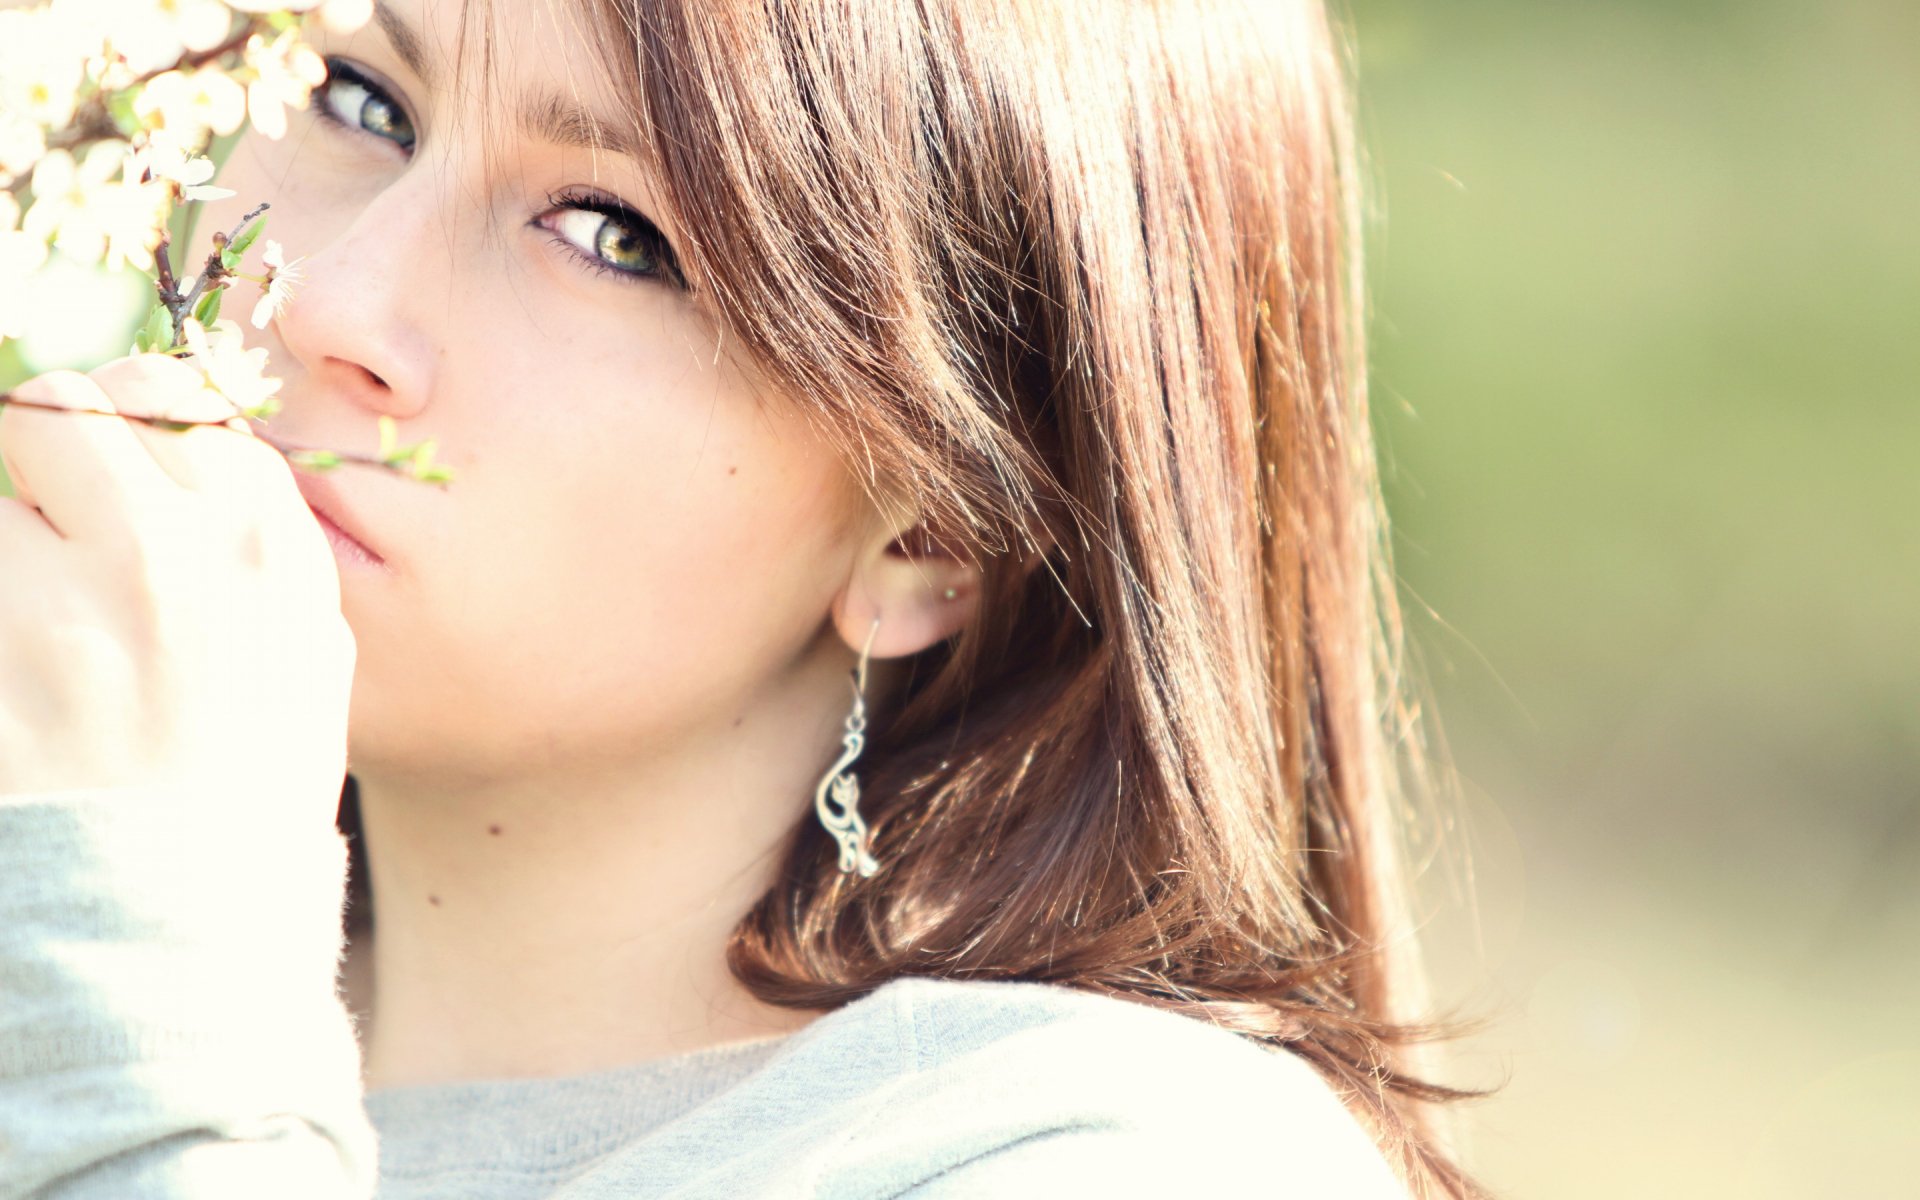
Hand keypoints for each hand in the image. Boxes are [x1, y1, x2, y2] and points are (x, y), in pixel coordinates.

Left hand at [0, 352, 353, 817]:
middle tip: (45, 529)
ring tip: (29, 614)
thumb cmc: (242, 800)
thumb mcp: (305, 662)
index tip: (109, 487)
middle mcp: (175, 550)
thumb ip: (257, 549)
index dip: (125, 433)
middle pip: (65, 404)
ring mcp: (66, 596)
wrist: (174, 930)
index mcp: (266, 549)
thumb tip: (189, 449)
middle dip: (40, 452)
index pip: (173, 398)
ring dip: (4, 533)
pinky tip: (14, 662)